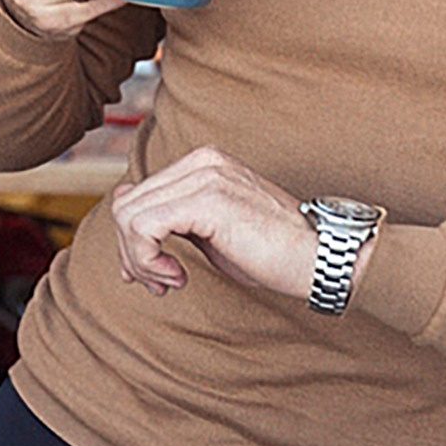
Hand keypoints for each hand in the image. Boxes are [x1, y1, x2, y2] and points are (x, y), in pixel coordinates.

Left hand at [111, 145, 322, 303]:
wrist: (319, 258)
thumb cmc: (271, 252)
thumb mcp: (210, 232)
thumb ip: (173, 222)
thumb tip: (127, 234)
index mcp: (202, 163)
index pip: (136, 195)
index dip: (129, 240)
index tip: (148, 273)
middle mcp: (201, 161)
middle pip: (126, 205)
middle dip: (130, 253)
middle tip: (157, 283)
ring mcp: (204, 176)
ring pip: (128, 216)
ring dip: (140, 260)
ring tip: (168, 281)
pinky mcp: (207, 200)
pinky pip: (144, 227)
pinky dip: (148, 260)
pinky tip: (176, 277)